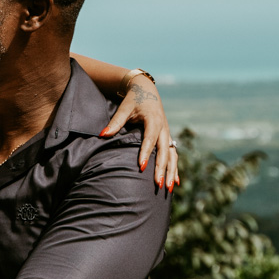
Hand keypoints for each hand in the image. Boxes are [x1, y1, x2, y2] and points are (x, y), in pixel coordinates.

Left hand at [101, 73, 179, 189]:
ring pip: (172, 155)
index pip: (150, 139)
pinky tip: (175, 182)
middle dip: (162, 168)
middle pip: (164, 151)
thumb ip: (115, 122)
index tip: (141, 167)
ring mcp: (167, 134)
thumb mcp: (124, 108)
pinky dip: (175, 168)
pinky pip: (173, 155)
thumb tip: (102, 134)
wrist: (146, 89)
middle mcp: (163, 128)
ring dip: (171, 172)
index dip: (146, 153)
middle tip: (158, 184)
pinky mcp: (167, 138)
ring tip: (168, 188)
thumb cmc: (133, 99)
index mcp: (153, 120)